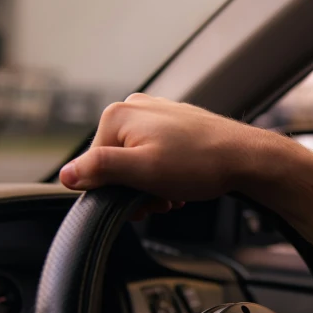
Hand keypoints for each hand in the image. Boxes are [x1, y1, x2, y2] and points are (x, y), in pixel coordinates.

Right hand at [59, 95, 270, 204]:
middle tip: (160, 201)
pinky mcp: (172, 123)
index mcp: (118, 116)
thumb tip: (66, 175)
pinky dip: (163, 174)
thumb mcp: (142, 172)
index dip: (113, 192)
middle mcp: (133, 108)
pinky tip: (181, 184)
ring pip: (136, 162)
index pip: (93, 166)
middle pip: (115, 163)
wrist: (245, 157)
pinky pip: (154, 154)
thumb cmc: (199, 163)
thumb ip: (100, 170)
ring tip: (174, 193)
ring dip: (151, 186)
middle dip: (135, 189)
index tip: (139, 204)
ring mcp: (154, 114)